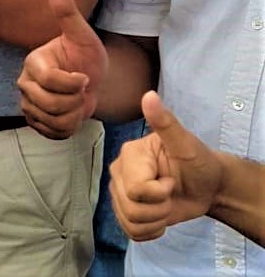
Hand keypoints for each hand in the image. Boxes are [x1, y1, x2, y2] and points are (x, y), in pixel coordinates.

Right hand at [17, 0, 107, 139]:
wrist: (90, 79)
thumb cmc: (85, 56)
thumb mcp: (83, 35)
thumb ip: (68, 13)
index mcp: (33, 62)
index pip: (50, 80)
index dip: (74, 83)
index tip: (85, 77)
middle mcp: (24, 83)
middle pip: (49, 103)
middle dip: (75, 101)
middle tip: (82, 90)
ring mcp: (27, 103)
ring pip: (51, 120)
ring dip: (73, 115)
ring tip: (77, 101)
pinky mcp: (34, 120)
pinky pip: (51, 133)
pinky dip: (68, 127)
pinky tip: (72, 113)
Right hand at [110, 92, 224, 240]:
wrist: (207, 187)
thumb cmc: (199, 162)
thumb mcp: (186, 144)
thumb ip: (165, 122)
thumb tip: (149, 95)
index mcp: (130, 155)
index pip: (135, 188)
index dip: (160, 192)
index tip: (172, 179)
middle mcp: (118, 172)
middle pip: (131, 207)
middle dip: (160, 208)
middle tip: (172, 193)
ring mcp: (120, 192)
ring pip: (130, 222)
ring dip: (157, 220)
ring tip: (167, 204)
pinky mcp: (125, 210)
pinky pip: (131, 231)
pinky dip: (151, 231)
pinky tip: (161, 216)